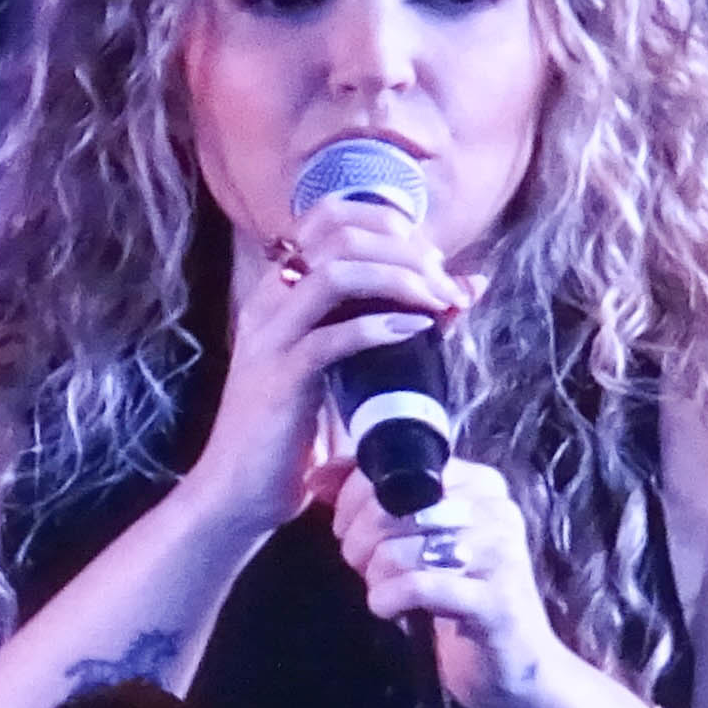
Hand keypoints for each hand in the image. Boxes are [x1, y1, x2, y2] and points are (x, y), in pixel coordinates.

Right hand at [182, 199, 476, 535]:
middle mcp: (269, 303)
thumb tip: (467, 288)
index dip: (387, 220)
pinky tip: (416, 331)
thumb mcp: (349, 368)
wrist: (240, 492)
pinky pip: (333, 337)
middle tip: (442, 282)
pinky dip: (381, 327)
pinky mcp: (282, 379)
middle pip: (340, 234)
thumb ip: (397, 323)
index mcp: (278, 292)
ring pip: (337, 274)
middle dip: (405, 249)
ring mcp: (272, 339)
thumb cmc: (296, 433)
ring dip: (399, 279)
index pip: (328, 214)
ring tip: (437, 302)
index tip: (428, 257)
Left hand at [332, 455, 566, 707]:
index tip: (347, 530)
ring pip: (398, 548)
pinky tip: (389, 609)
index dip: (354, 499)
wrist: (513, 666)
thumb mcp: (416, 543)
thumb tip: (318, 475)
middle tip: (362, 567)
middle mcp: (496, 509)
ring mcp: (501, 554)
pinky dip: (387, 599)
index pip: (396, 467)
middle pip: (391, 507)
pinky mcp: (496, 602)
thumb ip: (371, 503)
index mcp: (479, 484)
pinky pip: (417, 587)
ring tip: (382, 590)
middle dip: (358, 541)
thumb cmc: (458, 600)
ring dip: (374, 576)